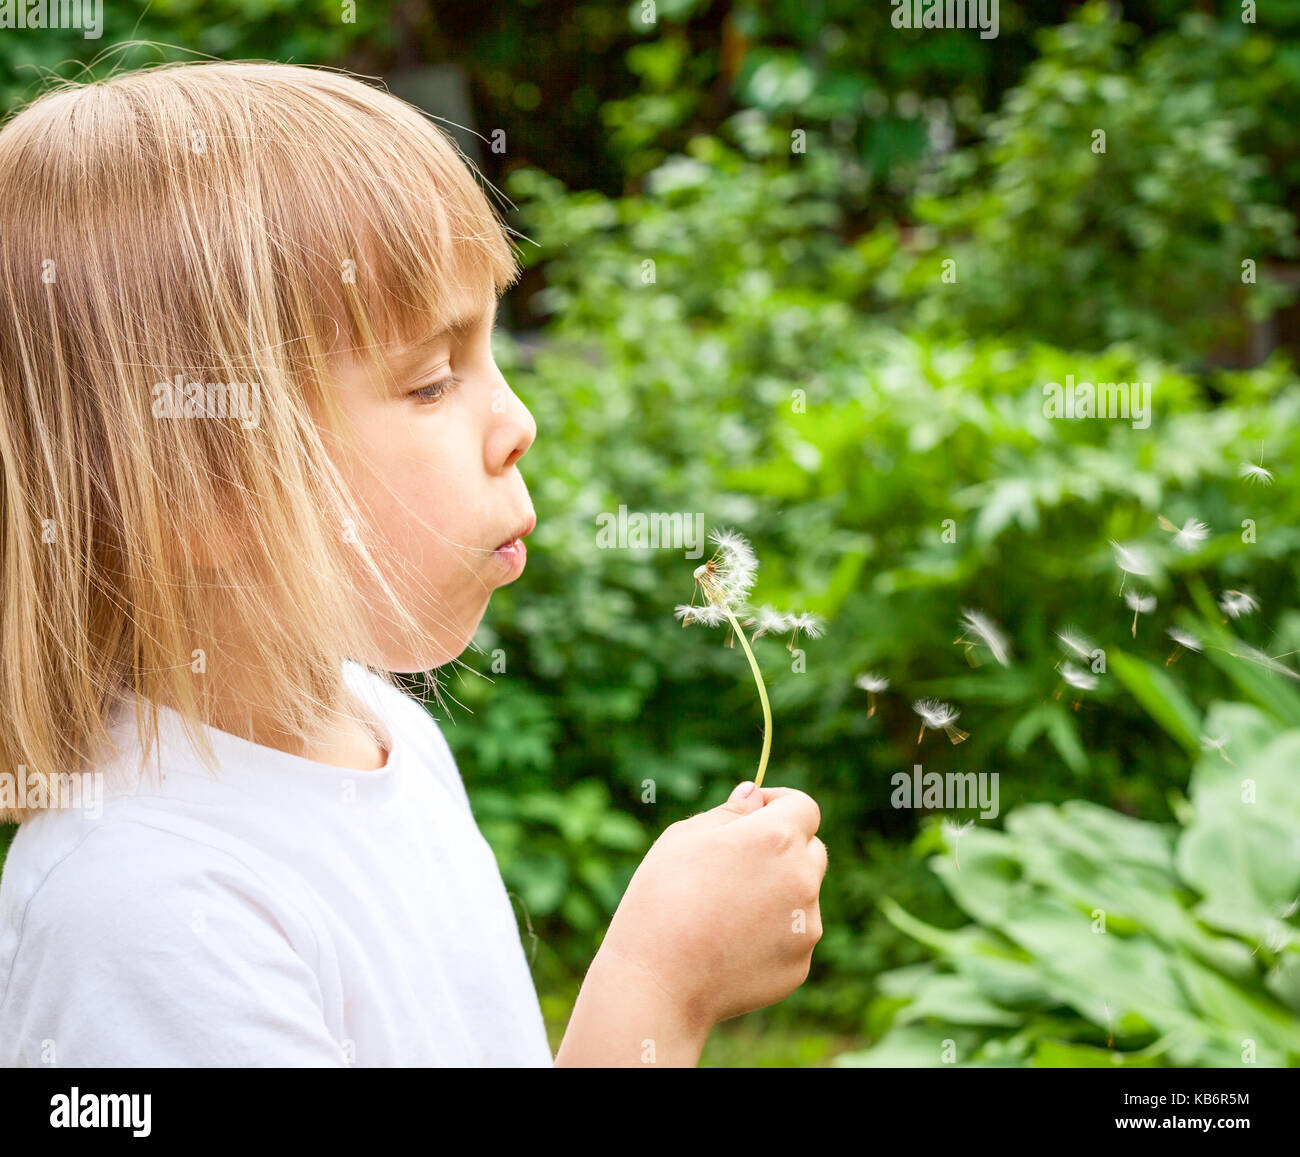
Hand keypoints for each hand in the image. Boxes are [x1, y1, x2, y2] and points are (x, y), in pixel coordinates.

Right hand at [596, 780, 827, 1031]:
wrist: (657, 981)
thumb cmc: (662, 898)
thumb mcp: (684, 838)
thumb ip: (729, 812)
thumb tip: (755, 796)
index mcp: (776, 837)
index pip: (803, 806)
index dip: (779, 804)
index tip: (755, 813)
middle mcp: (802, 878)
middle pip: (811, 850)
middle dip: (784, 848)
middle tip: (737, 864)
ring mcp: (805, 926)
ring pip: (802, 895)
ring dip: (777, 892)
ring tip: (724, 911)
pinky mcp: (800, 964)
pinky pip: (793, 936)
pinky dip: (771, 933)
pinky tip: (729, 943)